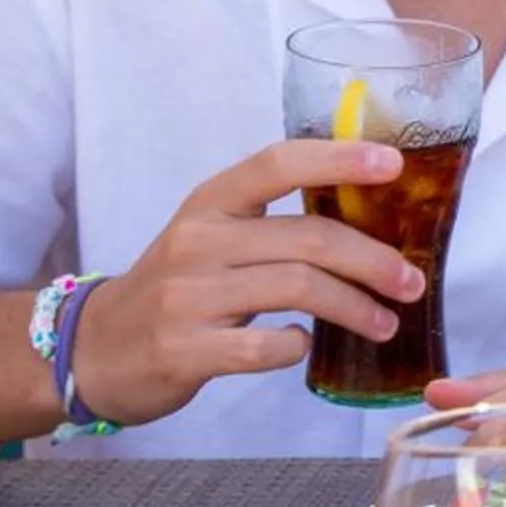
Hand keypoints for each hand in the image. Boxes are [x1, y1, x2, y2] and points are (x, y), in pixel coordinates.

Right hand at [72, 140, 425, 427]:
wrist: (94, 348)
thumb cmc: (177, 289)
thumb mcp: (213, 239)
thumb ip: (274, 226)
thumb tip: (373, 224)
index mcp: (211, 204)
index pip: (278, 162)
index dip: (338, 157)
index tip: (393, 164)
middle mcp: (198, 241)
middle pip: (307, 238)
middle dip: (374, 260)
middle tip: (411, 282)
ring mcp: (187, 296)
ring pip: (297, 289)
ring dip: (355, 307)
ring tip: (385, 322)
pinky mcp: (183, 349)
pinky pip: (264, 347)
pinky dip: (297, 347)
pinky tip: (304, 346)